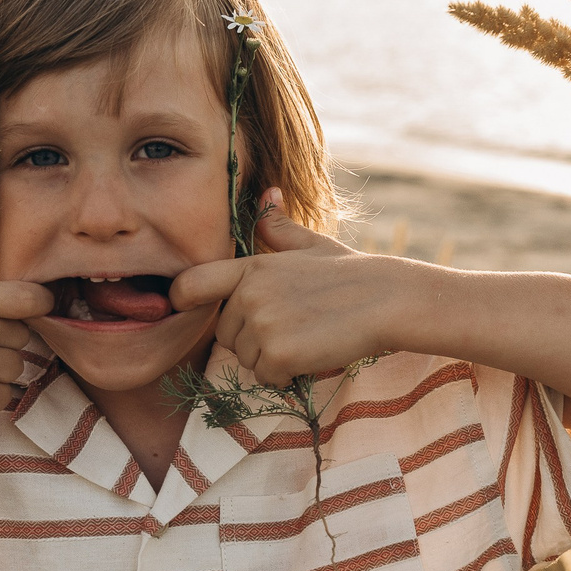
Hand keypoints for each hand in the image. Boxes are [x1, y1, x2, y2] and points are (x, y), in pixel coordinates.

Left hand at [167, 191, 415, 386]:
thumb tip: (267, 193)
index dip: (183, 301)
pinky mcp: (279, 354)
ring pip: (247, 360)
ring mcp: (263, 325)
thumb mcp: (311, 244)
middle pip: (225, 335)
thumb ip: (278, 228)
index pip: (190, 285)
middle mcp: (249, 295)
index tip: (193, 311)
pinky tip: (313, 353)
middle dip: (252, 339)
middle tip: (293, 327)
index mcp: (251, 267)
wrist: (387, 299)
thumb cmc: (351, 273)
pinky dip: (287, 375)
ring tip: (307, 337)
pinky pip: (266, 377)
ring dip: (272, 358)